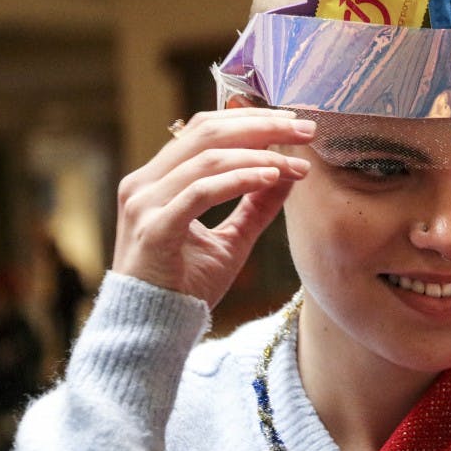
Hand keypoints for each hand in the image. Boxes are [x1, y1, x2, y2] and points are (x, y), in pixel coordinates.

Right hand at [111, 108, 313, 307]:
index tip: (295, 122)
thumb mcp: (232, 238)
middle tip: (305, 129)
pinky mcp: (154, 228)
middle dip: (262, 125)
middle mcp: (145, 184)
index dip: (251, 118)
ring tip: (296, 163)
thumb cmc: (187, 286)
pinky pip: (201, 192)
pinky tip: (270, 177)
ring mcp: (145, 204)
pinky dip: (239, 179)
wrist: (153, 332)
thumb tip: (290, 170)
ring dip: (260, 155)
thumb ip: (258, 203)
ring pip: (208, 158)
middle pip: (207, 132)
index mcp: (158, 179)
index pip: (205, 128)